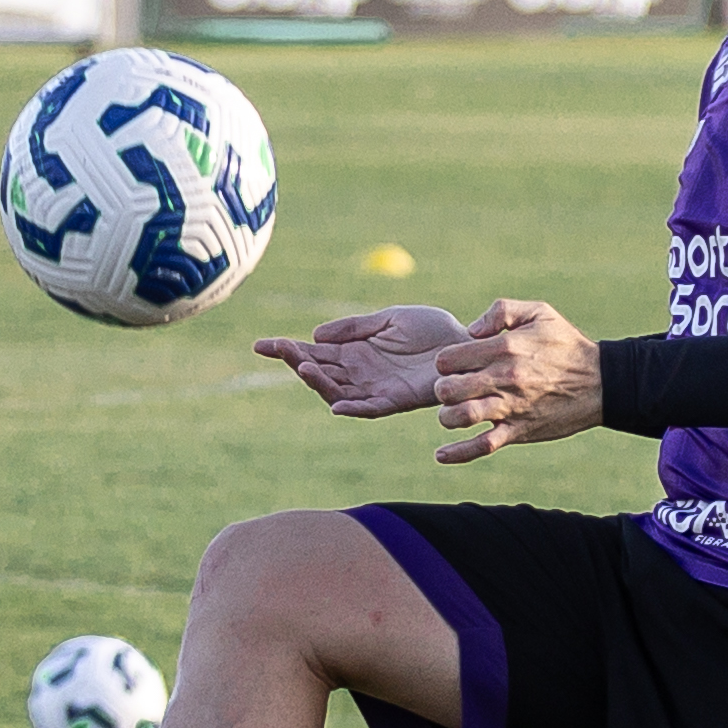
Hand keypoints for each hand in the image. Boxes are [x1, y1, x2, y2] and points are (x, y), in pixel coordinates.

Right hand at [254, 304, 465, 418]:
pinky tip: (335, 404)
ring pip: (337, 391)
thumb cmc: (431, 330)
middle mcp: (360, 374)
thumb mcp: (388, 319)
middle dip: (295, 362)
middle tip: (276, 350)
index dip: (287, 350)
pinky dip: (352, 408)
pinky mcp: (397, 400)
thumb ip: (354, 327)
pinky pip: (369, 408)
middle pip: (319, 372)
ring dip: (318, 382)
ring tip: (302, 367)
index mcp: (355, 352)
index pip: (314, 353)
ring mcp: (376, 389)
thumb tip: (315, 335)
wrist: (466, 344)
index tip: (261, 344)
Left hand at [430, 299, 600, 465]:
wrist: (601, 382)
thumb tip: (471, 330)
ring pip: (461, 417)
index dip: (445, 362)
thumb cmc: (567, 345)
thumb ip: (501, 311)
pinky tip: (441, 455)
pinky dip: (459, 453)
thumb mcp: (539, 312)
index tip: (454, 365)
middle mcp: (504, 378)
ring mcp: (511, 407)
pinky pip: (483, 445)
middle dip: (441, 389)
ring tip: (452, 413)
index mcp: (505, 347)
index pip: (450, 358)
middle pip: (449, 389)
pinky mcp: (519, 430)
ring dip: (448, 417)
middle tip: (449, 389)